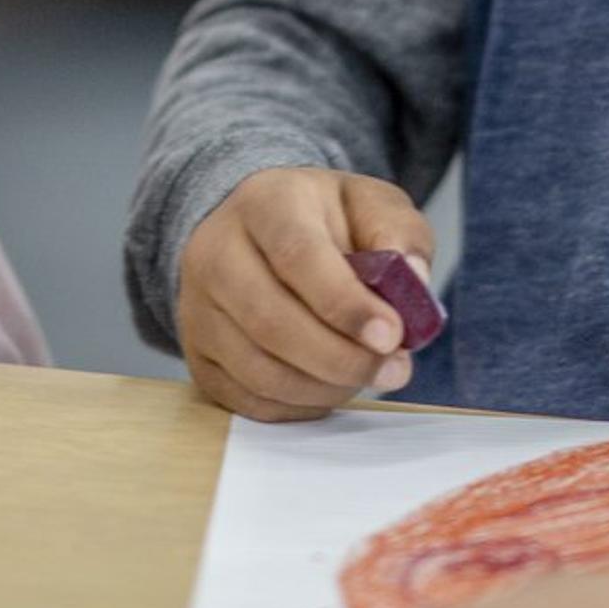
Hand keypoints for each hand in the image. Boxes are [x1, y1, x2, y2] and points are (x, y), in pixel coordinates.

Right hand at [176, 168, 434, 421]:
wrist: (264, 232)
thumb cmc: (327, 221)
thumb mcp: (371, 205)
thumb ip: (399, 235)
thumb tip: (412, 281)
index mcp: (264, 202)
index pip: (296, 255)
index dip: (345, 303)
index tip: (392, 335)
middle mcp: (215, 251)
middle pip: (271, 321)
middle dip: (342, 358)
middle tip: (395, 369)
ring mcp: (197, 306)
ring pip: (258, 369)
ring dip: (325, 387)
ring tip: (367, 374)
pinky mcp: (196, 353)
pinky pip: (247, 399)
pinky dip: (299, 406)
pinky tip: (329, 385)